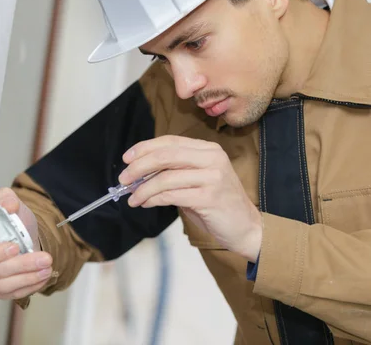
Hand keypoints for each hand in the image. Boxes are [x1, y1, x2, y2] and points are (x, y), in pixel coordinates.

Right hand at [0, 188, 53, 299]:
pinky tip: (43, 277)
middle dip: (21, 266)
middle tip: (45, 258)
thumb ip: (7, 199)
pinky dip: (29, 287)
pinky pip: (11, 295)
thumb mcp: (12, 204)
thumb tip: (9, 205)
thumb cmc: (13, 222)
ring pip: (3, 286)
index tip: (15, 247)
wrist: (25, 236)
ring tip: (47, 267)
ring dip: (28, 278)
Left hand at [119, 135, 261, 261]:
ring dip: (143, 189)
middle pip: (166, 155)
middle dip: (139, 166)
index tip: (127, 158)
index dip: (145, 148)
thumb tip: (140, 172)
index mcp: (209, 150)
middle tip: (124, 178)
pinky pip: (172, 195)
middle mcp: (212, 159)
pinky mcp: (209, 197)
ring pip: (165, 177)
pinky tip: (145, 203)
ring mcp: (212, 177)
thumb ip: (175, 171)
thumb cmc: (218, 204)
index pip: (170, 142)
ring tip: (133, 198)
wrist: (245, 227)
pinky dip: (153, 199)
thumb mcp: (197, 180)